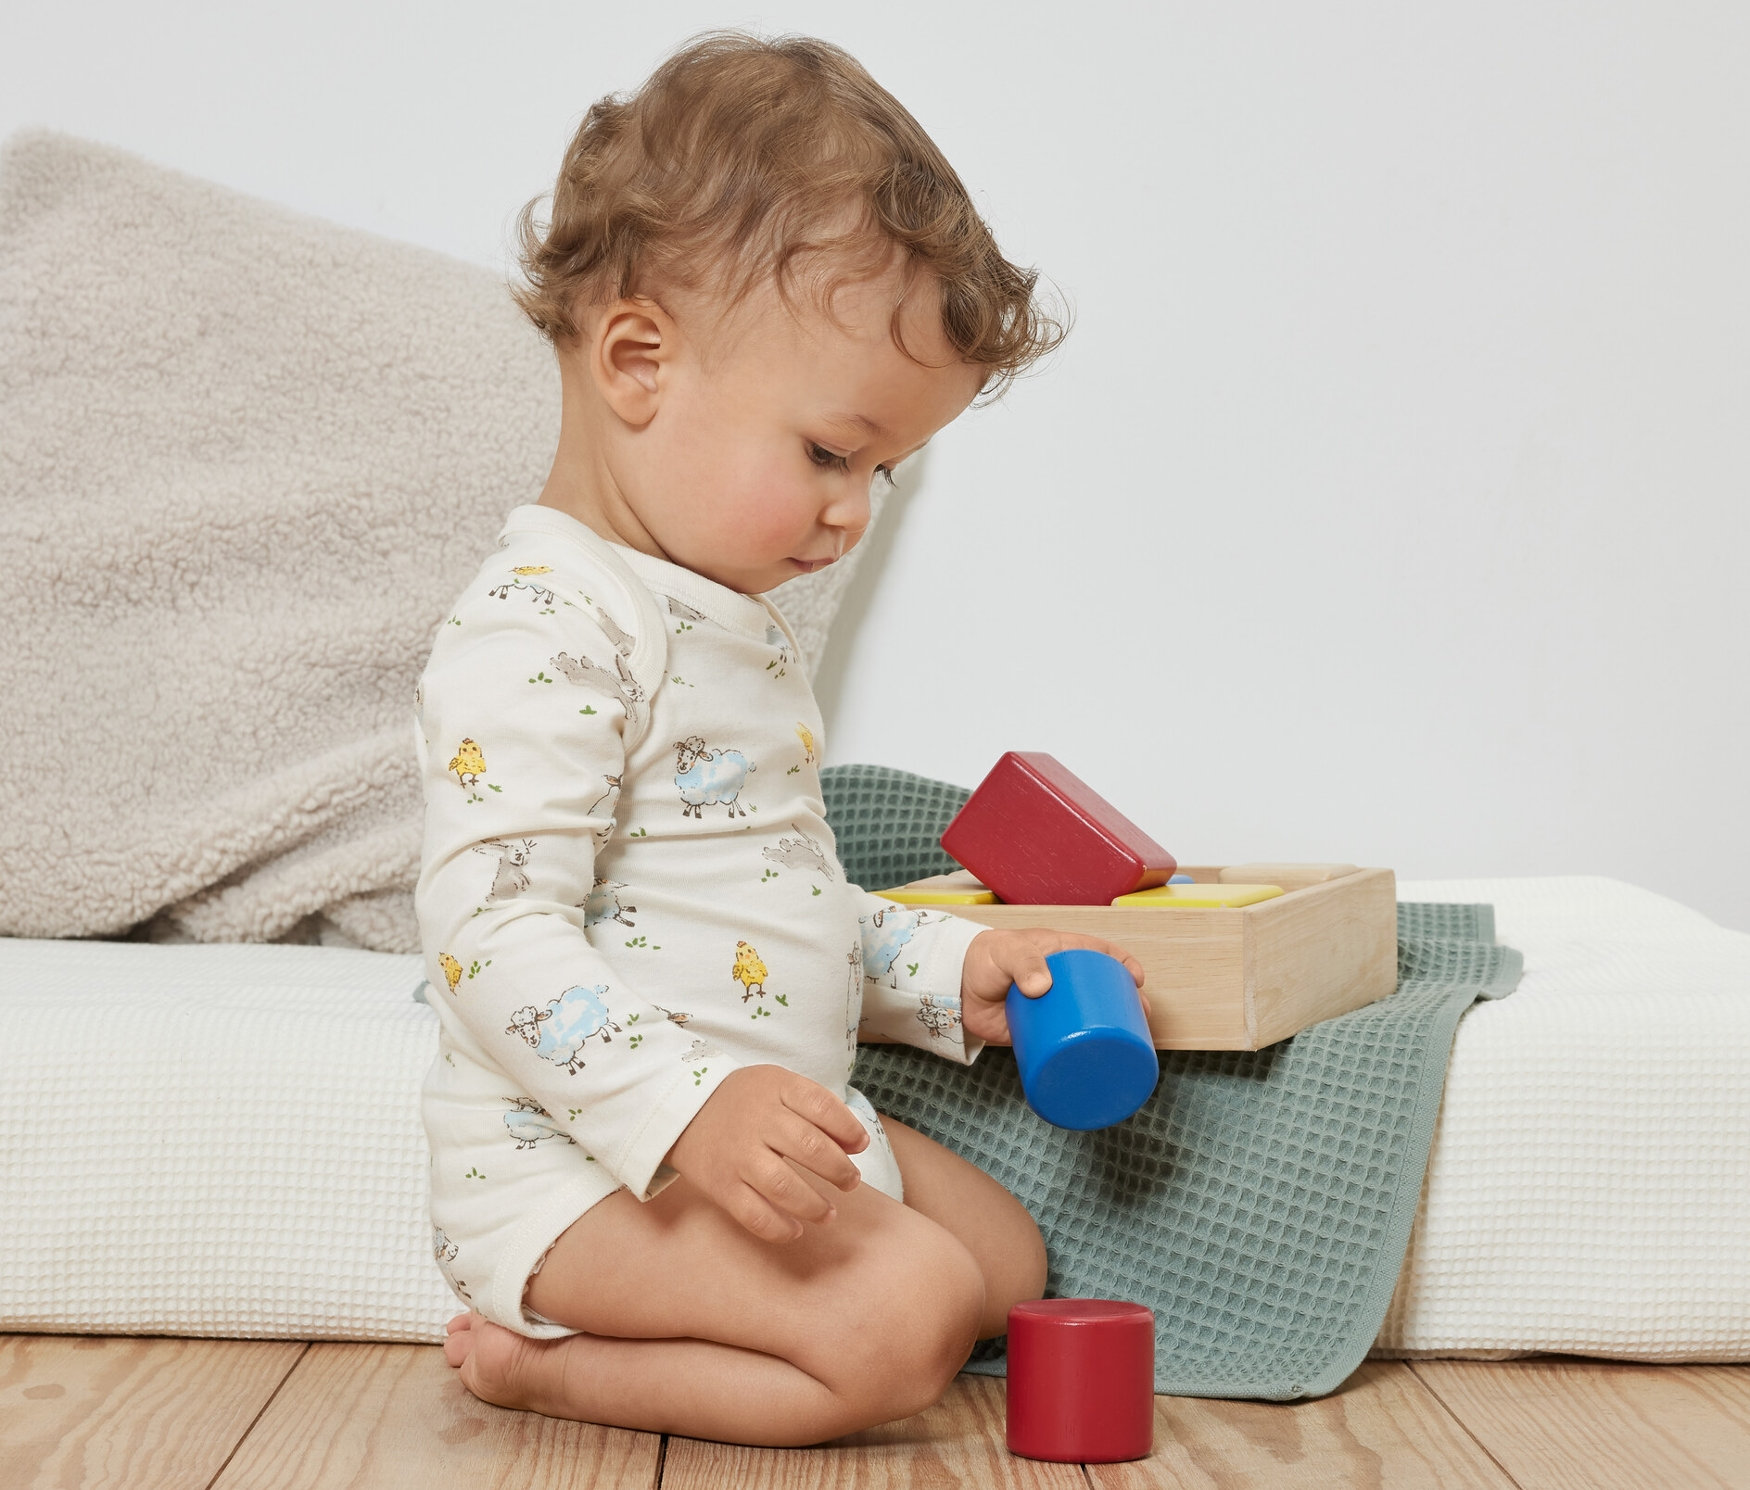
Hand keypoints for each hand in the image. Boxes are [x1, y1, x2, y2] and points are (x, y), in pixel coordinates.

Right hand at [664, 1065, 869, 1242]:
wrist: (683, 1109)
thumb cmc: (744, 1101)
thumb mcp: (778, 1085)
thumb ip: (816, 1107)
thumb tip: (855, 1143)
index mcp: (776, 1088)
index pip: (822, 1106)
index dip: (848, 1129)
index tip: (859, 1146)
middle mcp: (757, 1121)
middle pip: (811, 1148)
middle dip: (840, 1171)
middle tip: (850, 1182)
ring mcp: (738, 1155)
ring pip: (784, 1187)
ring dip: (815, 1205)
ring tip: (829, 1214)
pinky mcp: (721, 1185)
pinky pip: (754, 1214)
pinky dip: (779, 1228)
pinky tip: (796, 1229)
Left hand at [960, 928, 1148, 1045]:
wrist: (955, 987)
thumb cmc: (985, 958)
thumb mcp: (1007, 952)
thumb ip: (1024, 962)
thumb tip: (1043, 987)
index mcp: (1060, 953)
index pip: (1099, 953)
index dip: (1123, 964)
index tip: (1137, 979)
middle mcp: (1062, 981)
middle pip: (1103, 989)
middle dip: (1127, 1001)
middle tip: (1142, 1016)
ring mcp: (1053, 1008)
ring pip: (1091, 1018)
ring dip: (1114, 1029)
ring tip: (1132, 1041)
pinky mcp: (1041, 1032)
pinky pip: (1069, 1042)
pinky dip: (1085, 1052)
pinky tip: (1100, 1062)